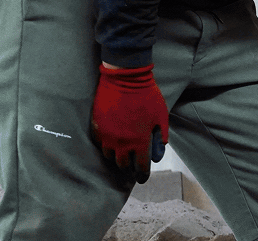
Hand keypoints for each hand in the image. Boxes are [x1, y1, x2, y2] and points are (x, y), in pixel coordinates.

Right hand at [91, 63, 168, 183]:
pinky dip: (106, 145)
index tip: (142, 178)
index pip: (141, 166)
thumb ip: (160, 135)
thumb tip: (158, 150)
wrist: (125, 79)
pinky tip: (111, 142)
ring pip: (109, 156)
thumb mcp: (161, 116)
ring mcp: (107, 136)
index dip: (142, 175)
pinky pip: (99, 143)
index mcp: (140, 141)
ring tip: (122, 154)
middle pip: (123, 165)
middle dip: (129, 168)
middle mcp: (122, 142)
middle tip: (132, 166)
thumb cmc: (147, 96)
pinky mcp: (96, 127)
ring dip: (117, 157)